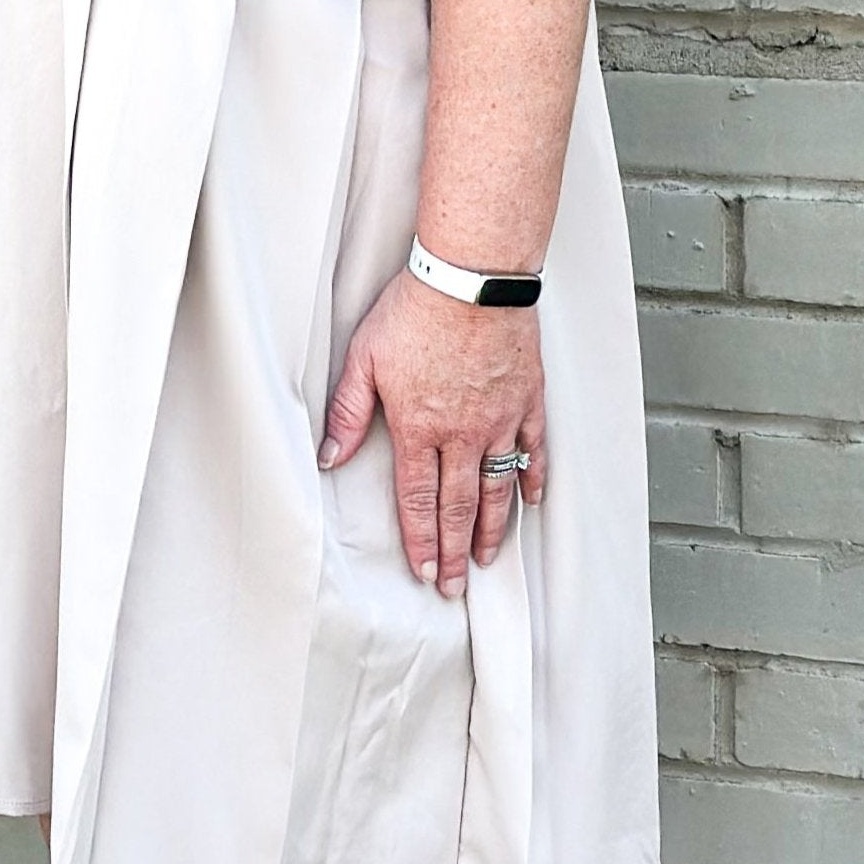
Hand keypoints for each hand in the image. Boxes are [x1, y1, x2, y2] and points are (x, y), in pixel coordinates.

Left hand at [318, 266, 546, 597]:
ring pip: (498, 488)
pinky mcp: (527, 399)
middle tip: (454, 586)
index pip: (419, 499)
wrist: (471, 277)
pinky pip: (533, 450)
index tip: (424, 571)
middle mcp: (463, 433)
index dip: (421, 541)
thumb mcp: (363, 358)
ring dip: (491, 529)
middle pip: (458, 505)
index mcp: (419, 426)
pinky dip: (532, 480)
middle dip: (453, 551)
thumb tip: (330, 456)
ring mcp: (501, 419)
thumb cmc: (414, 310)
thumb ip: (348, 412)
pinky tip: (530, 502)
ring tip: (486, 559)